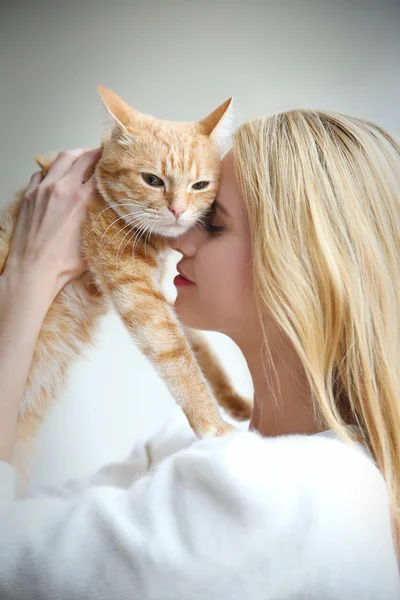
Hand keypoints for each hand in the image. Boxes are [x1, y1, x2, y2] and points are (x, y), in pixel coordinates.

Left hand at [2, 147, 101, 303]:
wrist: (33, 270)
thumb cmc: (62, 263)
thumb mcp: (92, 240)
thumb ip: (100, 219)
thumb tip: (108, 211)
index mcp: (80, 199)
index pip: (99, 170)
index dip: (108, 164)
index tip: (113, 161)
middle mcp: (61, 189)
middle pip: (80, 157)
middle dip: (92, 153)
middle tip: (99, 154)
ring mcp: (42, 190)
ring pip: (59, 160)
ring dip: (72, 157)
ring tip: (79, 160)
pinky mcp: (29, 196)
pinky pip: (41, 174)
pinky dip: (51, 172)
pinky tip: (56, 179)